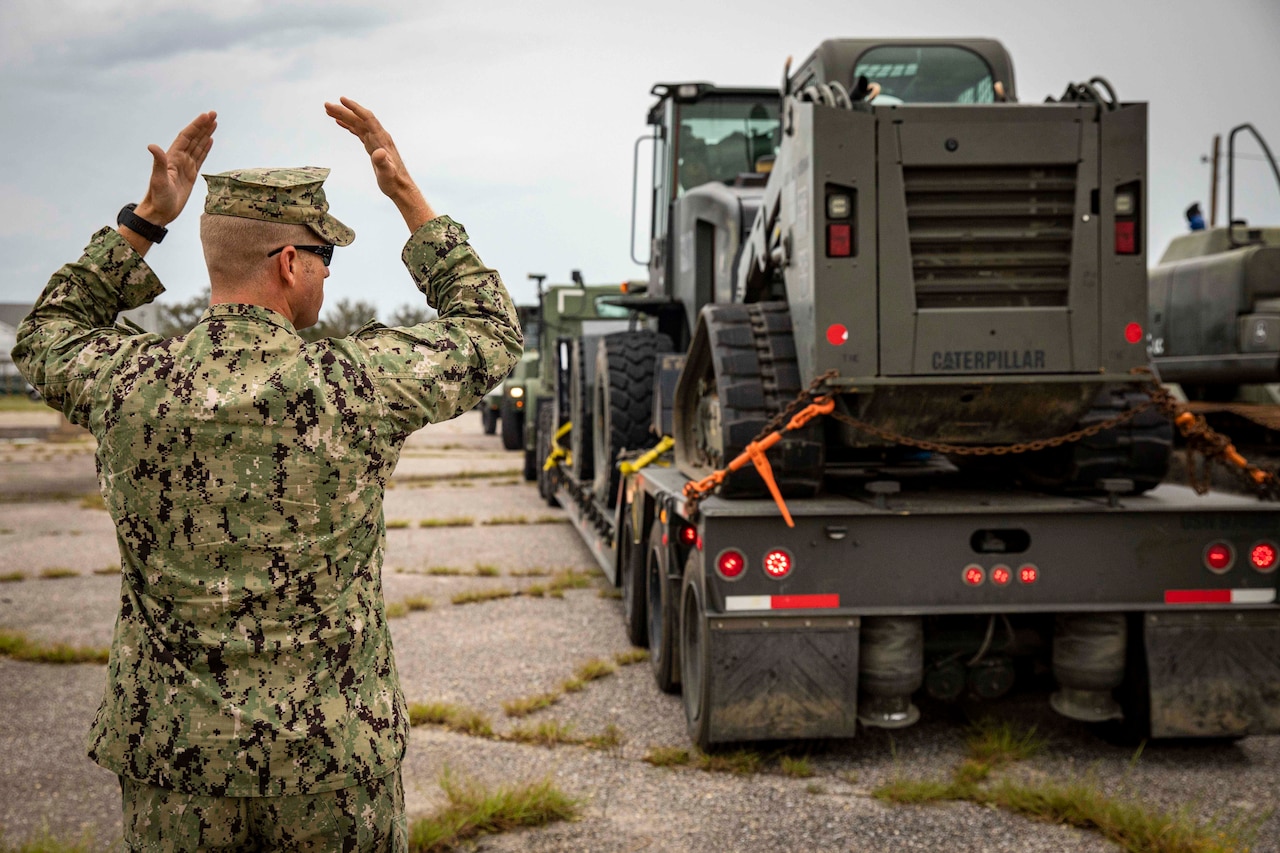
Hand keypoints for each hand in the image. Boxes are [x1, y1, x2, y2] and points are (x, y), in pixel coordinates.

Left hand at [135, 111, 216, 226]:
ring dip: (205, 134)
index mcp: (172, 157)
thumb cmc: (158, 198)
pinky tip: (209, 141)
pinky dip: (205, 148)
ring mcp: (185, 166)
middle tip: (214, 114)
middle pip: (193, 138)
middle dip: (203, 126)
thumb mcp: (158, 180)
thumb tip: (152, 146)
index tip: (206, 116)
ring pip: (197, 146)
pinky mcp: (190, 175)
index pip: (186, 137)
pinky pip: (200, 158)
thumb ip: (158, 163)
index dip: (196, 126)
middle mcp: (179, 159)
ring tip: (214, 123)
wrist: (159, 212)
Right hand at [324, 97, 433, 230]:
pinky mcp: (373, 147)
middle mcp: (379, 137)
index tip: (341, 100)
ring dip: (344, 116)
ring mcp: (376, 141)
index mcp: (382, 139)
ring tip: (329, 111)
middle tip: (326, 105)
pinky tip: (340, 123)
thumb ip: (383, 162)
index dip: (355, 108)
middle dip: (343, 111)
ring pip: (358, 124)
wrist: (400, 188)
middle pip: (359, 119)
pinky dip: (349, 125)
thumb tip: (379, 153)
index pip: (367, 118)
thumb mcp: (387, 173)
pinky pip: (359, 132)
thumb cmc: (393, 181)